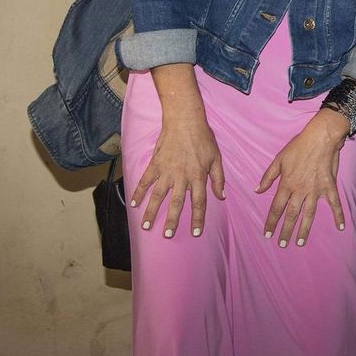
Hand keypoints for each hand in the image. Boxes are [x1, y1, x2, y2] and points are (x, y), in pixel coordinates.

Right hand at [130, 106, 225, 238]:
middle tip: (168, 235)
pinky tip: (133, 204)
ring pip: (158, 196)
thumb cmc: (203, 138)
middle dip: (172, 221)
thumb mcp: (217, 158)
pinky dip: (138, 193)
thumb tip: (221, 196)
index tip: (195, 233)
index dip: (197, 219)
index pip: (199, 202)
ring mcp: (166, 171)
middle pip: (176, 203)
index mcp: (198, 176)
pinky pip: (144, 181)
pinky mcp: (155, 164)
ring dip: (151, 212)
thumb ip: (218, 178)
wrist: (184, 120)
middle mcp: (181, 177)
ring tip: (146, 226)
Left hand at [255, 108, 348, 246]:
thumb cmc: (299, 146)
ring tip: (300, 242)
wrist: (321, 137)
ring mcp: (316, 190)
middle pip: (292, 215)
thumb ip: (268, 176)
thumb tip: (257, 190)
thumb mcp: (279, 159)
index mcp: (287, 184)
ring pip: (309, 214)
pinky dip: (338, 216)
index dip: (271, 222)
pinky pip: (334, 204)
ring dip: (304, 229)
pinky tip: (340, 227)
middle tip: (282, 245)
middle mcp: (300, 190)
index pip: (276, 208)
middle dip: (286, 231)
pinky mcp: (329, 186)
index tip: (267, 234)